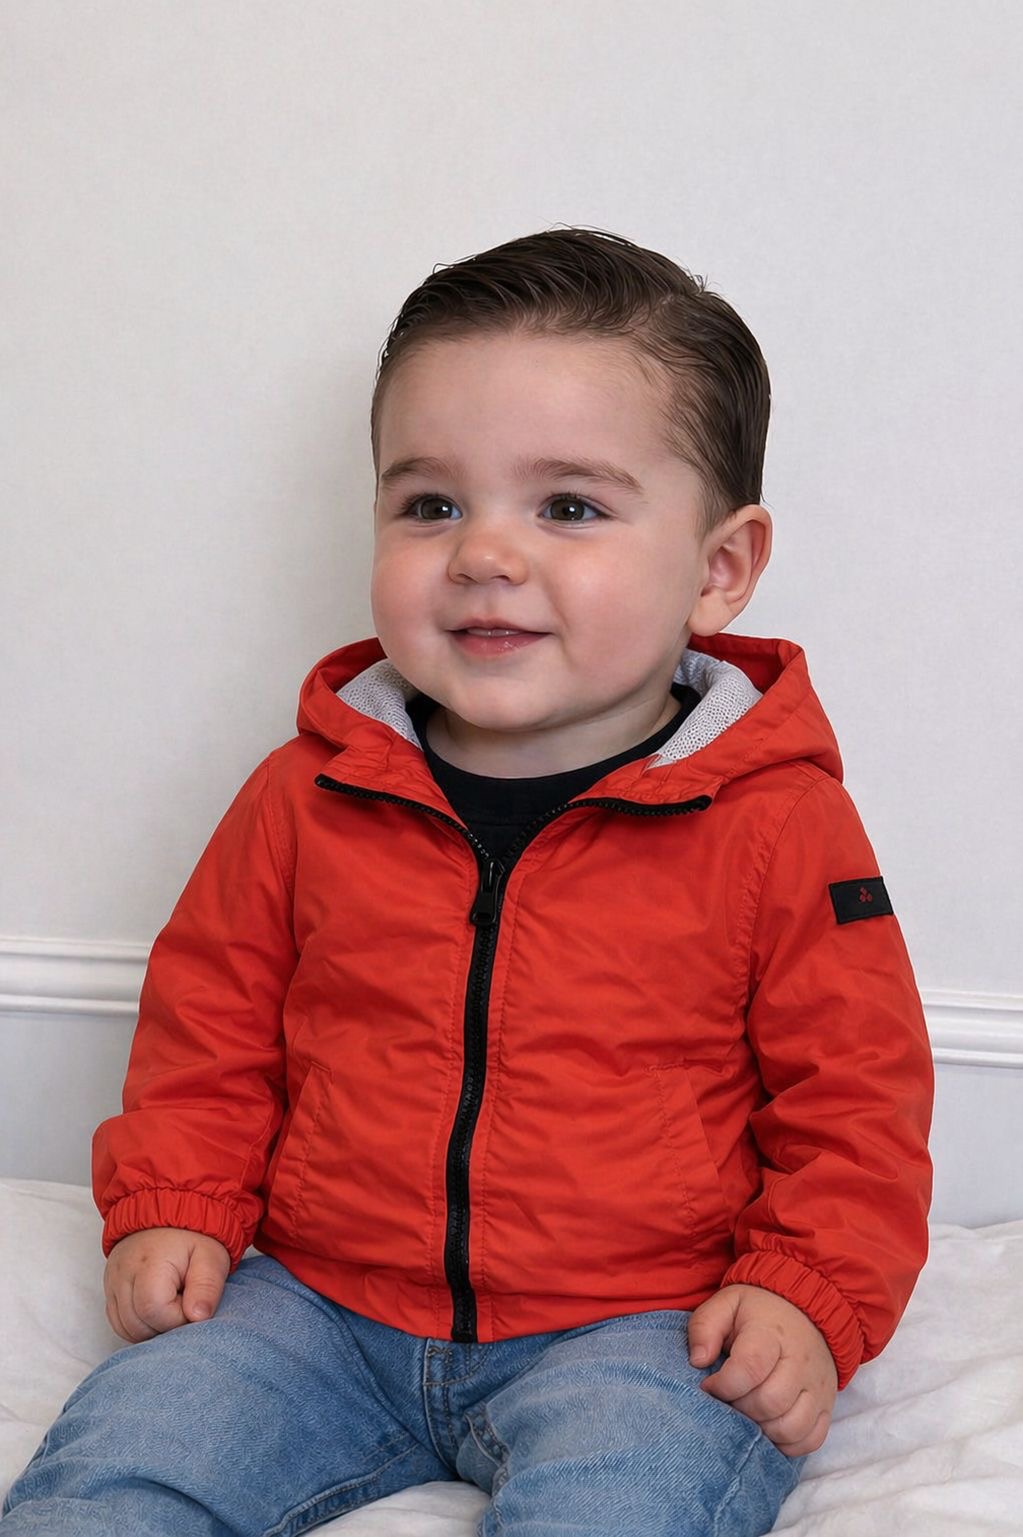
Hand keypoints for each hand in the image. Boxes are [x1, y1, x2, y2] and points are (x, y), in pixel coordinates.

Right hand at [104, 1226, 230, 1342]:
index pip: (154, 1312)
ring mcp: (112, 1281)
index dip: (178, 1316)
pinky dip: (137, 1323)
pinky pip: (117, 1320)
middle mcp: (122, 1274)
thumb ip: (207, 1287)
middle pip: (136, 1325)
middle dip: (164, 1324)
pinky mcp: (109, 1287)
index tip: (192, 1300)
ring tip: (171, 1303)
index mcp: (148, 1264)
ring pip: (125, 1328)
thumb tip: (198, 1317)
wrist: (169, 1210)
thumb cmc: (192, 1235)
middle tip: (183, 1302)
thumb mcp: (211, 1257)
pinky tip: (156, 1310)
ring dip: (150, 1327)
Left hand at [687, 1284, 837, 1455]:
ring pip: (791, 1427)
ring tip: (747, 1414)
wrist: (806, 1310)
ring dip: (762, 1430)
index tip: (709, 1385)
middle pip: (770, 1403)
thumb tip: (697, 1361)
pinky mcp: (827, 1406)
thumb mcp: (726, 1304)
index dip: (723, 1385)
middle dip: (740, 1409)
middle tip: (728, 1401)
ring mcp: (818, 1387)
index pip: (749, 1369)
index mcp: (771, 1333)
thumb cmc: (758, 1312)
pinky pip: (811, 1440)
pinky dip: (787, 1444)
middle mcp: (800, 1362)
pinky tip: (768, 1428)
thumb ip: (704, 1327)